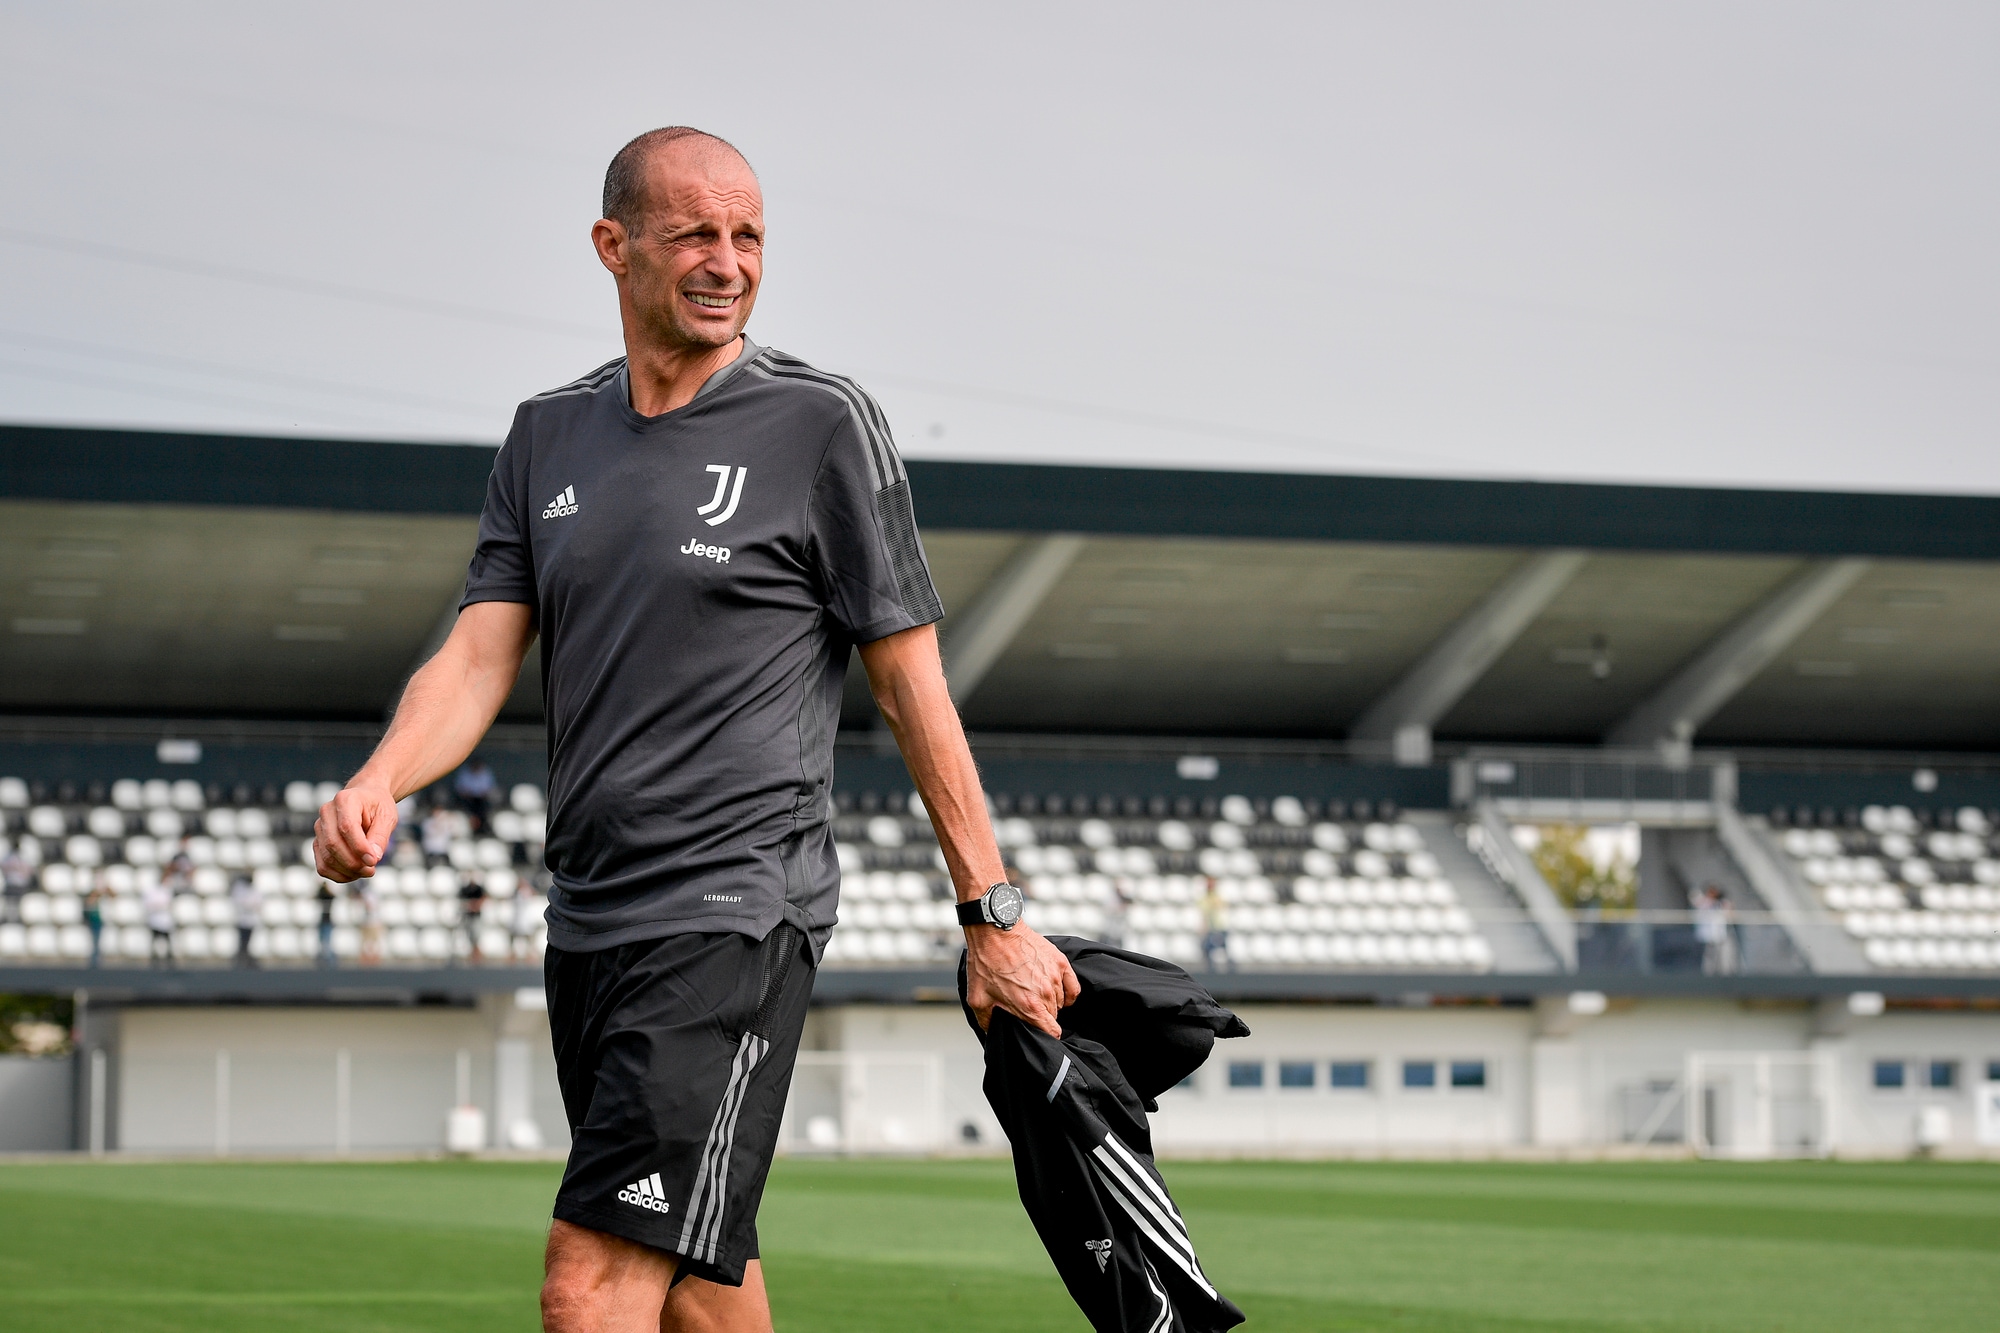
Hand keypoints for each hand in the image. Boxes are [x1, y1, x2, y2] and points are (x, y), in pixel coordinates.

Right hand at [314, 779, 398, 882]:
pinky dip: (338, 875)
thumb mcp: (387, 816)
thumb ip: (380, 836)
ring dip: (347, 872)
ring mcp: (319, 828)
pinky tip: (355, 874)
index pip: (347, 827)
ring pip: (326, 858)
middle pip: (333, 844)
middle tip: (372, 870)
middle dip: (353, 863)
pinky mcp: (318, 843)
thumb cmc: (378, 807)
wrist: (366, 799)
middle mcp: (327, 813)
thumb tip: (373, 859)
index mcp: (345, 800)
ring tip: (366, 871)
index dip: (359, 847)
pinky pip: (323, 866)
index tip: (374, 861)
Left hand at [964, 924, 1080, 1037]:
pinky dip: (1067, 992)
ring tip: (1033, 992)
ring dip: (1050, 1002)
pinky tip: (1056, 990)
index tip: (1038, 1032)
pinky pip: (1073, 987)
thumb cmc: (985, 963)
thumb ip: (987, 1022)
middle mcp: (1046, 993)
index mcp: (1029, 1006)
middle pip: (1054, 1017)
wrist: (994, 932)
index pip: (1051, 1032)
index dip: (1045, 1036)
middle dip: (1042, 1016)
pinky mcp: (1060, 962)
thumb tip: (993, 1032)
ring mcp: (1055, 977)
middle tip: (1026, 1007)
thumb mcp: (977, 999)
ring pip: (1060, 1002)